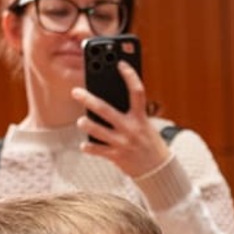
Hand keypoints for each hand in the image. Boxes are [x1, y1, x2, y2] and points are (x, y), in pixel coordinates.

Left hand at [72, 62, 173, 177]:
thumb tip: (109, 98)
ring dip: (87, 125)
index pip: (137, 92)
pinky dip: (89, 147)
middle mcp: (131, 129)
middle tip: (75, 92)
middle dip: (89, 99)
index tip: (120, 63)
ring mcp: (122, 143)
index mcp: (141, 118)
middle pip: (107, 110)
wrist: (158, 170)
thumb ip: (131, 113)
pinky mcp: (116, 156)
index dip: (130, 76)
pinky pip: (98, 151)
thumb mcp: (145, 125)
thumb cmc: (149, 142)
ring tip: (80, 121)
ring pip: (99, 131)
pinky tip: (83, 145)